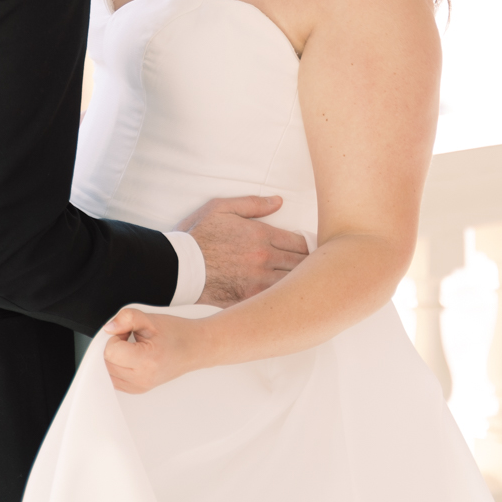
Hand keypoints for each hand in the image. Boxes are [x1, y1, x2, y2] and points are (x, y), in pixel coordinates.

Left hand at [102, 306, 206, 393]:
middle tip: (129, 337)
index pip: (110, 352)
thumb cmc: (176, 333)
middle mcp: (142, 379)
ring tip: (131, 347)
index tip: (127, 331)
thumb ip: (127, 318)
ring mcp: (140, 387)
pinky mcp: (138, 390)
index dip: (115, 336)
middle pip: (106, 363)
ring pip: (107, 372)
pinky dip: (116, 367)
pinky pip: (114, 379)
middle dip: (113, 346)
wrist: (195, 348)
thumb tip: (108, 328)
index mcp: (147, 361)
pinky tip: (130, 357)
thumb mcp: (151, 319)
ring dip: (114, 357)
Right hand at [177, 195, 309, 306]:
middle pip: (302, 264)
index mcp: (262, 236)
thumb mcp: (222, 208)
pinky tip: (292, 298)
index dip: (311, 246)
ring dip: (304, 283)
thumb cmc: (198, 235)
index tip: (315, 249)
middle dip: (314, 265)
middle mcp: (264, 260)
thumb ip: (253, 204)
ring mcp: (258, 282)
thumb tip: (280, 201)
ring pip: (293, 283)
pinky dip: (286, 298)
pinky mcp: (248, 299)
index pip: (300, 243)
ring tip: (312, 283)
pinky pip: (276, 300)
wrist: (178, 266)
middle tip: (322, 267)